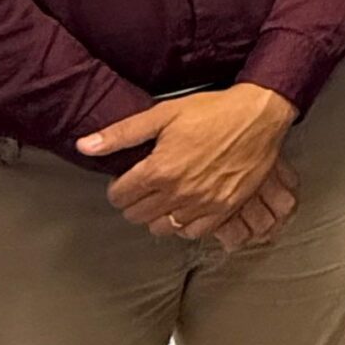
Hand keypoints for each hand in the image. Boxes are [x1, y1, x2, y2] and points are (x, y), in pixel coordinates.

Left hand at [82, 83, 297, 240]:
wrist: (259, 117)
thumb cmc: (212, 112)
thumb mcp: (163, 114)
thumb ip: (121, 133)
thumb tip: (85, 146)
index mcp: (160, 170)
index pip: (120, 196)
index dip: (117, 188)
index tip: (125, 181)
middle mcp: (179, 192)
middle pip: (137, 215)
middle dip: (133, 202)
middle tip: (142, 189)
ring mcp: (203, 204)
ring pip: (162, 228)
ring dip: (156, 216)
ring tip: (162, 200)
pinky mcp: (225, 209)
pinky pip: (193, 233)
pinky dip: (184, 226)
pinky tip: (185, 209)